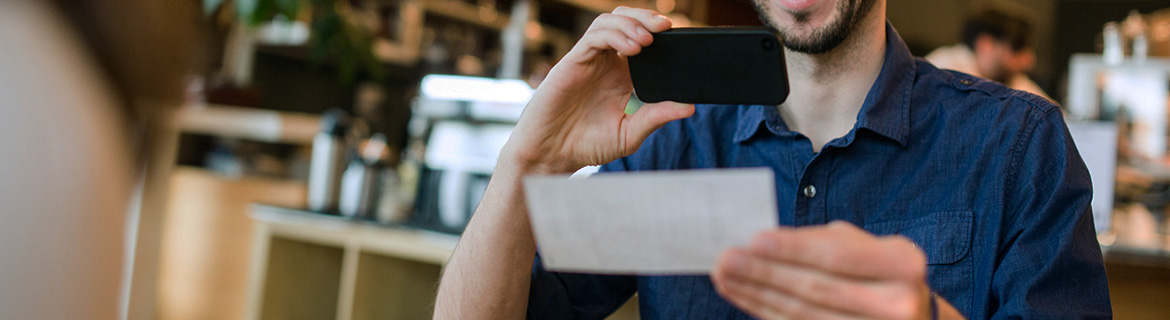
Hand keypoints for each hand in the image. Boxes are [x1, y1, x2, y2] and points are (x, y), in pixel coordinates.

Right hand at [500, 7, 694, 173]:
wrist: (551, 155)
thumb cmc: (585, 145)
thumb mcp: (629, 134)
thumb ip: (656, 118)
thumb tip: (689, 107)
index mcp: (621, 76)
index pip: (641, 40)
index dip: (659, 35)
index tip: (680, 39)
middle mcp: (605, 63)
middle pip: (626, 21)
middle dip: (647, 18)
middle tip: (668, 27)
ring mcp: (588, 60)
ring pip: (609, 21)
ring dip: (632, 23)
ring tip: (649, 39)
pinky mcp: (572, 62)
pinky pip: (594, 36)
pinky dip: (615, 35)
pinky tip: (633, 48)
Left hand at [712, 221, 951, 319]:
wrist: (909, 311)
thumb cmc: (874, 268)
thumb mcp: (860, 244)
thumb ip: (818, 242)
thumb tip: (759, 244)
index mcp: (902, 264)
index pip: (837, 256)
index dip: (794, 249)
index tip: (753, 240)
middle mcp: (896, 303)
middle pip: (816, 288)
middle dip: (764, 273)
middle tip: (726, 259)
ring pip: (803, 314)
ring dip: (757, 294)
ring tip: (724, 276)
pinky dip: (766, 310)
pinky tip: (744, 294)